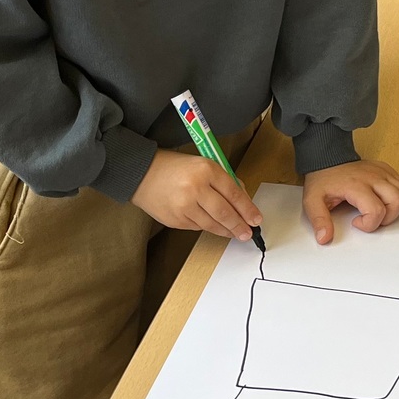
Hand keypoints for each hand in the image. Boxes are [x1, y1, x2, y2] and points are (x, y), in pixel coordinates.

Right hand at [132, 151, 263, 242]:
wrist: (142, 174)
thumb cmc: (175, 167)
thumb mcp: (203, 164)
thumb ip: (223, 180)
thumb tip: (242, 201)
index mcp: (206, 170)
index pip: (234, 193)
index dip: (248, 209)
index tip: (256, 219)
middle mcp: (195, 188)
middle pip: (225, 213)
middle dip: (239, 226)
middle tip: (248, 233)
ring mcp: (184, 207)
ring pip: (212, 224)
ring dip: (226, 230)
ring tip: (235, 233)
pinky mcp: (175, 220)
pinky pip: (197, 227)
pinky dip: (207, 227)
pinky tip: (212, 225)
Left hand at [301, 160, 398, 244]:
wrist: (326, 158)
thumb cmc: (323, 180)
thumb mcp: (312, 201)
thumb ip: (319, 220)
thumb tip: (324, 238)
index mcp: (356, 185)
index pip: (376, 211)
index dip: (369, 224)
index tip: (355, 222)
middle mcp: (373, 177)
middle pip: (396, 202)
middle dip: (387, 218)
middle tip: (370, 218)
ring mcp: (381, 172)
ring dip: (394, 208)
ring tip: (377, 209)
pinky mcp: (386, 169)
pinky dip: (396, 196)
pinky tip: (382, 199)